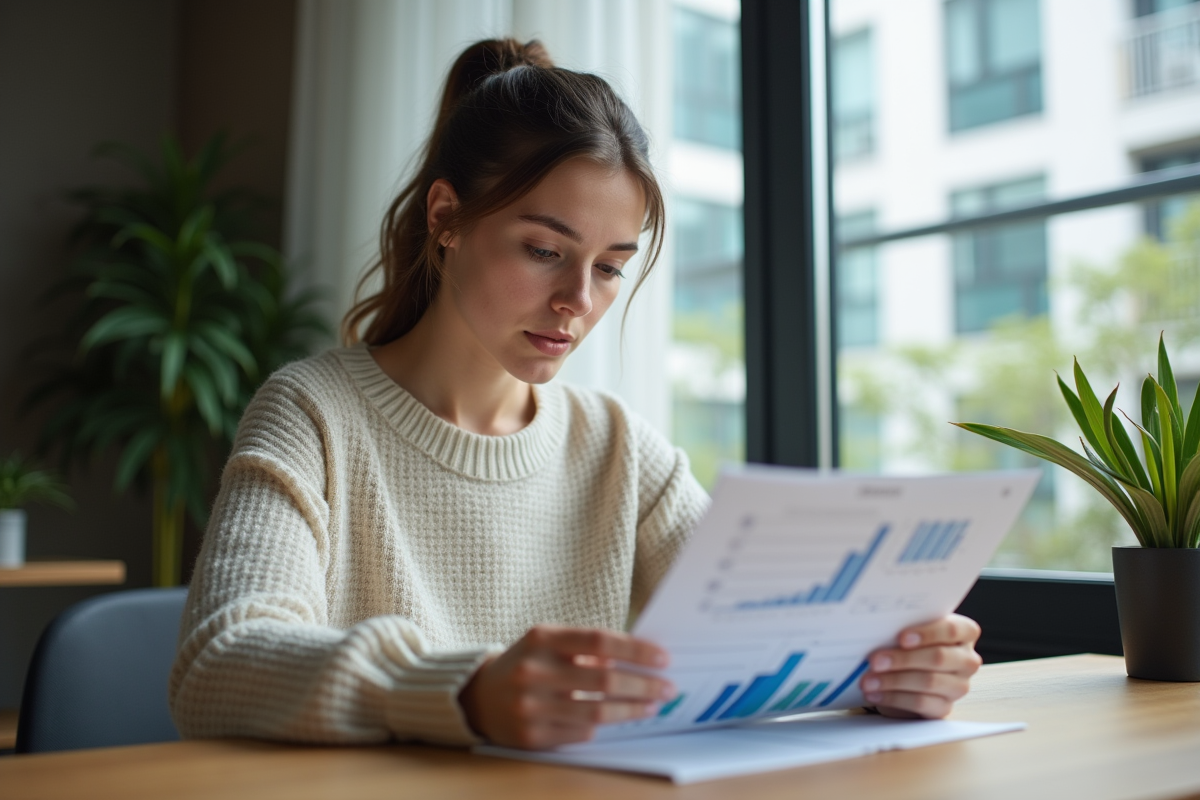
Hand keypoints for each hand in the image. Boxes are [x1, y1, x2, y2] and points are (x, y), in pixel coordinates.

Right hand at [458, 625, 674, 749]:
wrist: (479, 697)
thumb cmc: (527, 664)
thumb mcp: (549, 643)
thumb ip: (587, 647)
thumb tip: (639, 658)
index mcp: (541, 639)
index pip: (599, 640)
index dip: (636, 649)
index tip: (663, 658)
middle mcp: (533, 671)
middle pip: (604, 678)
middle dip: (644, 684)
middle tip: (668, 687)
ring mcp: (531, 706)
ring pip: (597, 711)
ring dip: (632, 709)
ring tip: (652, 705)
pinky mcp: (532, 736)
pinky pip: (581, 732)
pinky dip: (602, 725)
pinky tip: (617, 717)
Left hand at [860, 613, 982, 718]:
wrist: (909, 672)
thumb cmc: (912, 643)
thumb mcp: (912, 631)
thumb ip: (905, 626)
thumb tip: (878, 631)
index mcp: (965, 634)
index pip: (953, 630)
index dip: (928, 633)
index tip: (902, 637)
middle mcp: (967, 660)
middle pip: (938, 658)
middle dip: (903, 659)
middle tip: (875, 661)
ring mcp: (959, 686)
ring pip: (928, 682)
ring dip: (893, 681)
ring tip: (869, 680)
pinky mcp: (945, 707)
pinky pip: (921, 703)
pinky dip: (894, 698)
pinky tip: (876, 694)